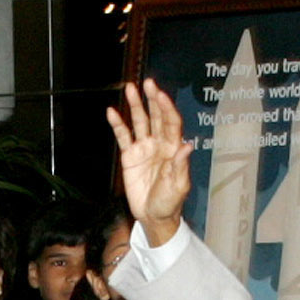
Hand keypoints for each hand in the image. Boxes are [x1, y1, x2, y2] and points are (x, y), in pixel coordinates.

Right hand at [106, 79, 192, 248]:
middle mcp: (159, 143)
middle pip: (156, 116)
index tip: (160, 96)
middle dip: (152, 99)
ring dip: (135, 106)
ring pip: (139, 122)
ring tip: (130, 89)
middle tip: (147, 83)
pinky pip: (123, 136)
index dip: (166, 108)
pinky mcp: (130, 156)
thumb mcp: (178, 186)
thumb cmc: (169, 202)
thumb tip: (186, 145)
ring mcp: (144, 148)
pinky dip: (118, 124)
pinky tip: (112, 112)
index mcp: (173, 147)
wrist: (153, 216)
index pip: (171, 122)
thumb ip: (180, 165)